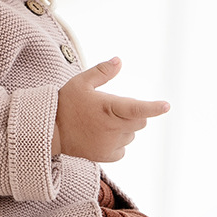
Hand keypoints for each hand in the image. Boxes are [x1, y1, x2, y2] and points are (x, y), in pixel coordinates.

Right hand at [52, 57, 169, 161]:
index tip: (166, 106)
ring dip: (125, 129)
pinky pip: (123, 150)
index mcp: (108, 107)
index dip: (153, 108)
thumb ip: (102, 72)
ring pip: (131, 135)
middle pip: (140, 122)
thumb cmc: (66, 104)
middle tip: (115, 110)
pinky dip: (118, 143)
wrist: (50, 131)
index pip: (137, 108)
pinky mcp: (106, 156)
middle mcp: (112, 128)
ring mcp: (109, 144)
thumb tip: (119, 61)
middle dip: (135, 115)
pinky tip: (102, 136)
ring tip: (103, 123)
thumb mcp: (81, 82)